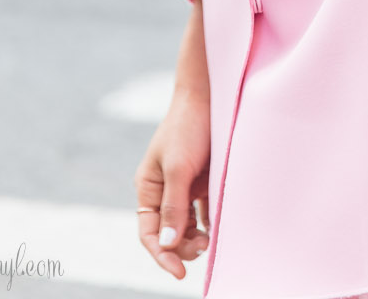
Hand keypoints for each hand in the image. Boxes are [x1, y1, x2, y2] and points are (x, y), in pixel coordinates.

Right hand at [135, 85, 210, 278]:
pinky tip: (219, 229)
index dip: (162, 255)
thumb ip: (173, 206)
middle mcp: (164, 190)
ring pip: (188, 225)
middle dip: (183, 246)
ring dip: (197, 237)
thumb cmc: (187, 127)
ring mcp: (184, 186)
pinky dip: (210, 223)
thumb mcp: (178, 167)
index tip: (179, 272)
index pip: (149, 233)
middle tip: (204, 247)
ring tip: (211, 240)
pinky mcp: (204, 181)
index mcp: (148, 187)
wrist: (210, 95)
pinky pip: (205, 211)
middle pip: (169, 233)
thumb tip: (168, 245)